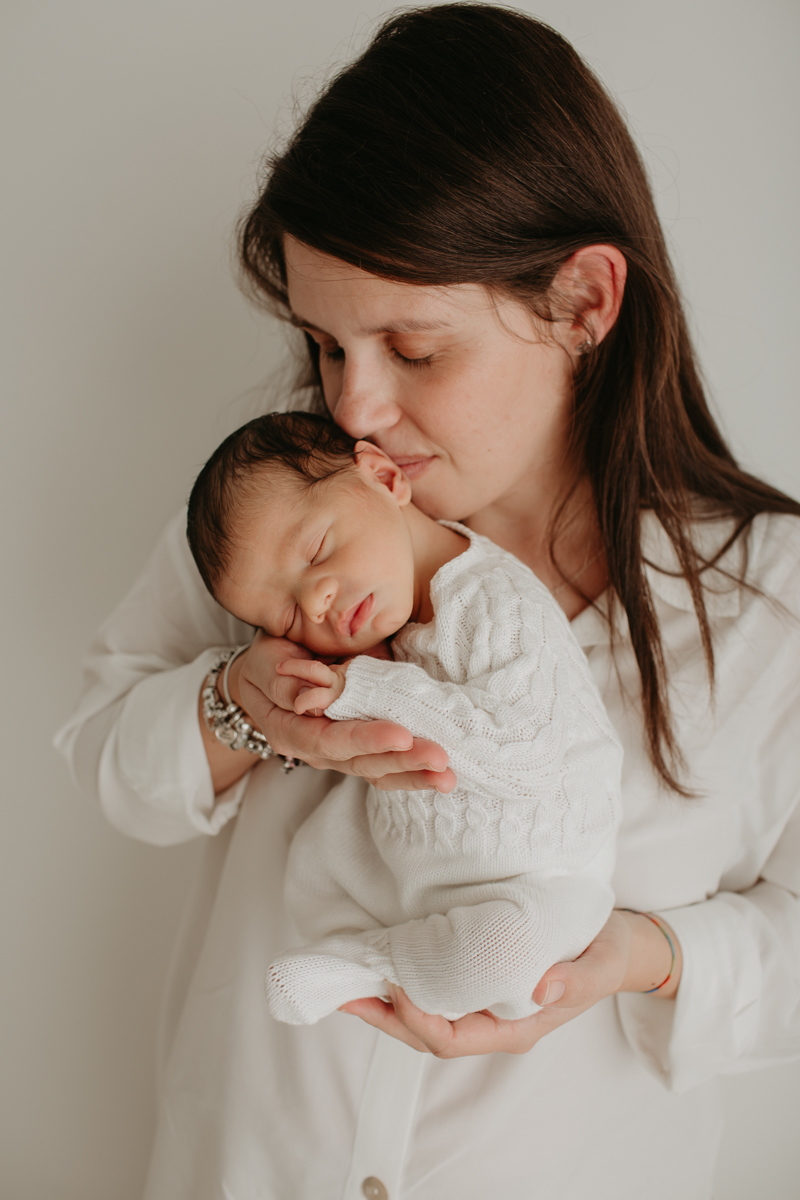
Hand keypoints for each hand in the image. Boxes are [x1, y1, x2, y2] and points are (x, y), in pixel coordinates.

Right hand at [225, 631, 456, 792]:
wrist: (267, 675)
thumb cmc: (266, 665)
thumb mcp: (263, 665)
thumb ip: (281, 682)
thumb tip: (306, 698)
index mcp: (292, 733)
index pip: (332, 741)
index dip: (367, 740)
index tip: (401, 735)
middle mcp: (318, 750)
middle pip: (362, 764)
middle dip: (403, 762)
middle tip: (439, 758)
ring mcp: (340, 753)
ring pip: (378, 771)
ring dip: (415, 774)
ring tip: (447, 775)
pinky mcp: (358, 747)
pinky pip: (386, 764)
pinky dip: (413, 769)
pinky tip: (440, 772)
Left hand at [338, 909, 680, 1056]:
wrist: (620, 944)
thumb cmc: (606, 954)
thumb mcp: (600, 964)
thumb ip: (574, 979)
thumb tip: (538, 987)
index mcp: (516, 1026)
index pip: (451, 1038)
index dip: (415, 1018)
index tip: (392, 983)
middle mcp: (493, 1020)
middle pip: (426, 1034)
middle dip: (383, 1016)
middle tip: (344, 991)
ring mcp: (484, 1002)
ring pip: (424, 1015)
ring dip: (385, 1001)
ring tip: (349, 978)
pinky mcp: (478, 977)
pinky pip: (433, 990)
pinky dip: (403, 980)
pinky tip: (383, 960)